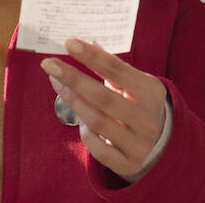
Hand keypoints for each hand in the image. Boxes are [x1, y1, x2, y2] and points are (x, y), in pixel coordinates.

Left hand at [40, 39, 167, 180]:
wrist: (155, 138)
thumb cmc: (135, 100)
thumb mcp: (130, 81)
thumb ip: (109, 65)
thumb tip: (83, 41)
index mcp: (152, 91)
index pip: (117, 70)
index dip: (92, 56)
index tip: (69, 43)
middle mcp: (148, 119)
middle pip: (103, 96)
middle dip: (73, 78)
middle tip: (49, 64)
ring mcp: (140, 144)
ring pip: (97, 121)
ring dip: (73, 101)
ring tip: (57, 84)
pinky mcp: (129, 164)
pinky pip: (99, 149)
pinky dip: (85, 133)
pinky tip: (80, 121)